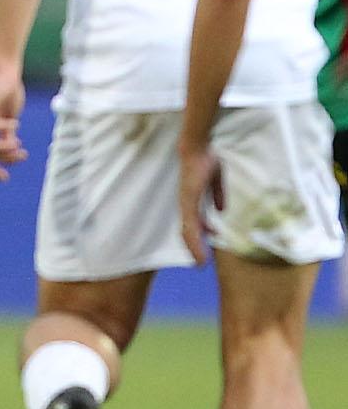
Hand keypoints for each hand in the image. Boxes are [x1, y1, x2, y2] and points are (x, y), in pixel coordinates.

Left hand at [0, 62, 26, 179]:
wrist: (7, 72)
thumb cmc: (8, 95)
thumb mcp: (9, 122)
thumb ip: (6, 137)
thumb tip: (11, 152)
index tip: (5, 178)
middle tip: (20, 158)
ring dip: (3, 148)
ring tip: (20, 146)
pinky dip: (5, 129)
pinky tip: (15, 124)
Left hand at [179, 144, 224, 263]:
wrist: (199, 146)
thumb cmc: (207, 159)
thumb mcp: (216, 180)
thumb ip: (217, 194)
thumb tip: (221, 210)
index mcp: (192, 199)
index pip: (194, 221)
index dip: (200, 234)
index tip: (208, 247)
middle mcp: (187, 203)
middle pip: (190, 229)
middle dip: (196, 244)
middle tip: (202, 260)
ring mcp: (186, 204)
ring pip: (189, 232)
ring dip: (195, 248)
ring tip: (200, 262)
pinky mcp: (188, 203)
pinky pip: (190, 227)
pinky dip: (195, 242)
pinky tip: (201, 252)